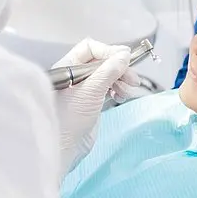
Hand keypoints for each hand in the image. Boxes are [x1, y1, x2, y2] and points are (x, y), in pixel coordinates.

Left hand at [52, 38, 142, 174]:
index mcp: (67, 67)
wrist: (64, 149)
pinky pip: (107, 87)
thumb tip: (123, 55)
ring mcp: (83, 89)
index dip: (108, 51)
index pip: (90, 48)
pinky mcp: (90, 101)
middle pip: (101, 61)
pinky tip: (121, 95)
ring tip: (128, 90)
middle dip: (118, 67)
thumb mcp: (91, 91)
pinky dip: (117, 89)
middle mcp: (74, 75)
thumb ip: (108, 71)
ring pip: (106, 74)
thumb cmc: (68, 121)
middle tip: (132, 78)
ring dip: (121, 79)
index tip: (125, 58)